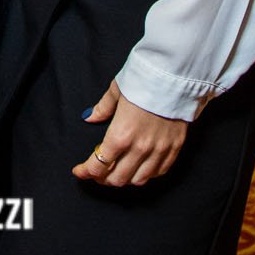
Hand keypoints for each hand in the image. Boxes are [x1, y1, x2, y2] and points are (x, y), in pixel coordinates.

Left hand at [73, 80, 190, 187]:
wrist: (175, 74)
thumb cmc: (144, 79)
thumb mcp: (117, 90)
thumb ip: (102, 108)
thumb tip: (90, 117)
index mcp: (121, 134)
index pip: (98, 165)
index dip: (86, 172)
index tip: (79, 171)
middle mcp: (139, 147)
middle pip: (117, 178)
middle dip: (103, 178)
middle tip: (97, 171)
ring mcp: (159, 150)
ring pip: (139, 180)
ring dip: (125, 179)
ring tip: (118, 171)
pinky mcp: (175, 147)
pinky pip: (159, 171)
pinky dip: (146, 174)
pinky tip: (140, 167)